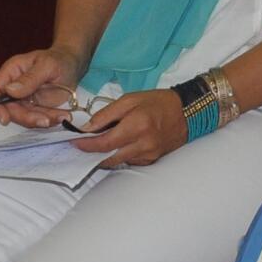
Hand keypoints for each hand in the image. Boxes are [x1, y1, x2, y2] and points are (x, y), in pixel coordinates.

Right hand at [0, 49, 86, 127]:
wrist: (72, 65)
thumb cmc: (58, 59)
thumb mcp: (47, 65)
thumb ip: (29, 78)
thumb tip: (10, 90)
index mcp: (11, 72)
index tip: (5, 118)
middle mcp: (13, 88)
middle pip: (9, 109)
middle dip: (26, 117)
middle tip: (45, 120)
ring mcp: (24, 100)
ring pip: (24, 117)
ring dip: (40, 120)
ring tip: (60, 116)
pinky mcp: (35, 108)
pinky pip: (37, 118)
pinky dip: (49, 120)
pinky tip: (62, 116)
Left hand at [71, 87, 188, 169]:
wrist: (187, 113)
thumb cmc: (158, 102)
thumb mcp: (130, 99)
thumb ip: (107, 113)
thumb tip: (87, 128)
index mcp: (137, 126)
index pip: (104, 143)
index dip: (86, 145)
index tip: (74, 142)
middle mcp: (142, 145)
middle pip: (108, 158)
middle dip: (91, 154)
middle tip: (80, 147)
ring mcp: (148, 155)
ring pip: (117, 162)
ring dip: (104, 156)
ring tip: (97, 145)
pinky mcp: (151, 160)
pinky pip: (128, 161)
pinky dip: (118, 155)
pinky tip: (117, 146)